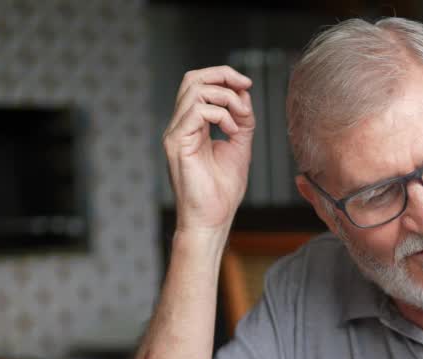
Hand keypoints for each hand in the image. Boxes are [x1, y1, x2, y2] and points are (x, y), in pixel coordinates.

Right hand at [162, 66, 255, 246]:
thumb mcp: (239, 147)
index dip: (224, 77)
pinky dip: (221, 115)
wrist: (212, 220)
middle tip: (245, 85)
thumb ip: (242, 120)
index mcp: (192, 125)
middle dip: (222, 74)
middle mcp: (180, 126)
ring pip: (195, 90)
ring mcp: (175, 133)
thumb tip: (244, 94)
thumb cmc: (222, 192)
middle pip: (192, 79)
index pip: (200, 85)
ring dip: (226, 98)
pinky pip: (197, 111)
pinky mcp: (177, 143)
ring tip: (240, 119)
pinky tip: (232, 132)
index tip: (247, 85)